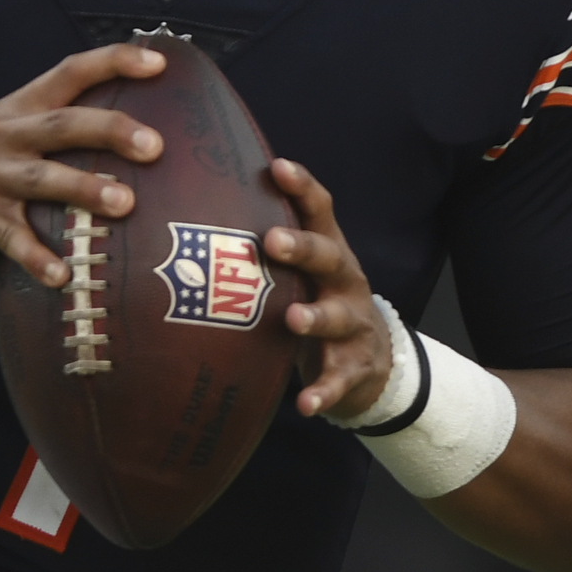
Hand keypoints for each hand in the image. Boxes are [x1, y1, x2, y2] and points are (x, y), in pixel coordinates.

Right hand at [0, 44, 165, 287]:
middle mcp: (3, 134)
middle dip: (110, 130)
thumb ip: (62, 133)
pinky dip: (37, 256)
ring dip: (84, 189)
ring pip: (41, 178)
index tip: (157, 65)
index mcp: (20, 108)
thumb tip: (142, 137)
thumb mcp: (16, 139)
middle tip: (154, 147)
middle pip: (62, 124)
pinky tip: (64, 274)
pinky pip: (10, 237)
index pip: (69, 72)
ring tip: (125, 204)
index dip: (112, 62)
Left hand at [266, 156, 391, 420]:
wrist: (373, 361)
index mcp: (329, 251)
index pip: (320, 211)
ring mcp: (353, 324)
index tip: (277, 166)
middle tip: (271, 240)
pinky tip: (305, 404)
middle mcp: (344, 281)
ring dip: (315, 317)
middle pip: (329, 257)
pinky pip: (339, 378)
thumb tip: (198, 209)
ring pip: (337, 317)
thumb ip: (271, 245)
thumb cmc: (318, 301)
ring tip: (293, 319)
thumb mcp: (303, 270)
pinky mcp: (354, 367)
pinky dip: (323, 391)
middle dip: (302, 248)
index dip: (302, 187)